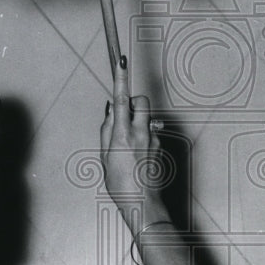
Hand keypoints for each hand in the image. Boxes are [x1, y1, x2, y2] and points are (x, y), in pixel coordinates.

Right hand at [99, 56, 162, 212]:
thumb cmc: (120, 184)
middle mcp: (140, 133)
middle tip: (124, 113)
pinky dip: (142, 136)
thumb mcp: (104, 157)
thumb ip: (106, 131)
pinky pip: (150, 132)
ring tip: (128, 143)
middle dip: (133, 100)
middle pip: (141, 101)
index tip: (121, 62)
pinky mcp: (160, 147)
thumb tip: (111, 112)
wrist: (142, 203)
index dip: (121, 79)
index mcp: (123, 135)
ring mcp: (153, 139)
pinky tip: (136, 156)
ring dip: (137, 121)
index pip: (121, 99)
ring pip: (146, 117)